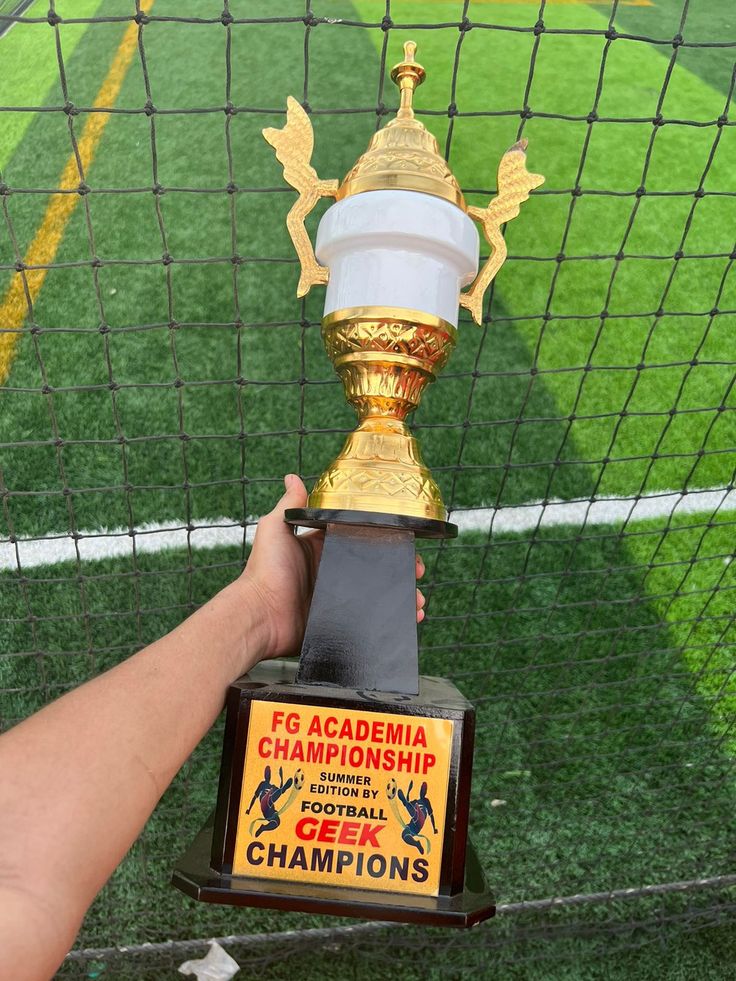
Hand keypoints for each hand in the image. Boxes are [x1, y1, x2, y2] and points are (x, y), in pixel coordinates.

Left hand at [241, 474, 425, 660]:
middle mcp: (332, 572)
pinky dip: (392, 619)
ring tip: (417, 600)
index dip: (384, 539)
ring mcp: (337, 599)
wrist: (259, 615)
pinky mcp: (339, 622)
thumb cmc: (265, 570)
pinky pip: (370, 619)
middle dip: (399, 568)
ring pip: (378, 594)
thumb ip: (289, 504)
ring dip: (401, 595)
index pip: (360, 540)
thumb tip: (292, 476)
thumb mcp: (276, 529)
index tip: (406, 539)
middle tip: (416, 570)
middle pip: (374, 567)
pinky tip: (409, 618)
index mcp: (322, 549)